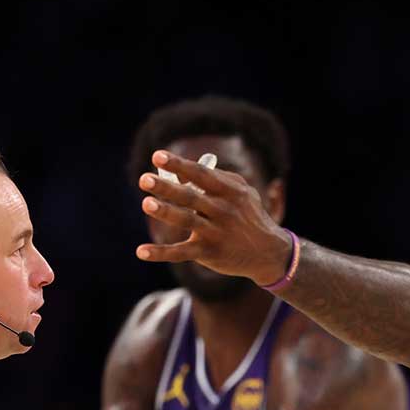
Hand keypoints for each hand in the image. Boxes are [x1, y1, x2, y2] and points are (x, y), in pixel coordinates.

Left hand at [136, 151, 294, 285]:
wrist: (268, 253)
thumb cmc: (248, 216)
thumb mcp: (242, 193)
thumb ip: (216, 179)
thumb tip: (180, 171)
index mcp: (231, 192)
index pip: (202, 175)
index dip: (179, 165)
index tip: (157, 156)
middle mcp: (224, 211)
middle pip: (191, 197)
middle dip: (167, 188)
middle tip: (145, 179)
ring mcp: (216, 233)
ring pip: (187, 221)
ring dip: (166, 212)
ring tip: (147, 204)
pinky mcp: (209, 253)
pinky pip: (181, 253)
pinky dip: (161, 253)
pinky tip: (141, 251)